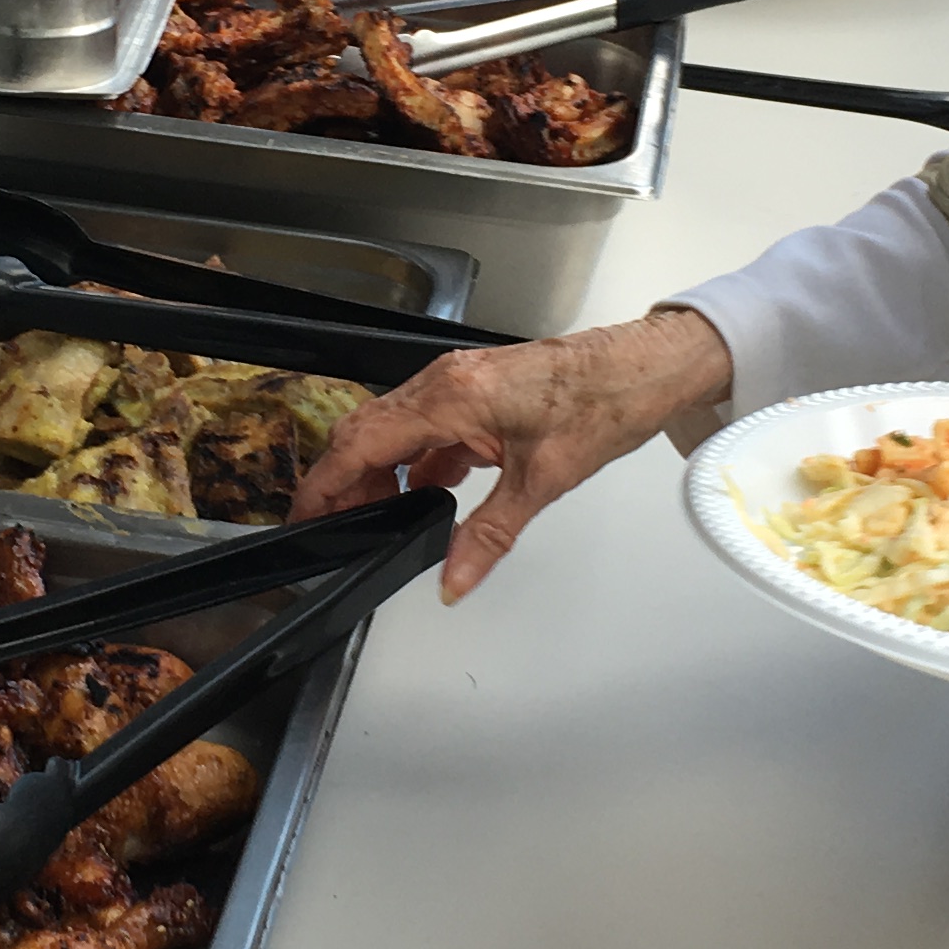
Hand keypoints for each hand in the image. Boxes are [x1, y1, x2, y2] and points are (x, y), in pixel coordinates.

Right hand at [289, 307, 734, 599]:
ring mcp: (460, 383)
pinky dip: (418, 461)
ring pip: (395, 430)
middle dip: (345, 483)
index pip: (363, 442)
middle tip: (335, 529)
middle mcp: (446, 382)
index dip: (326, 484)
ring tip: (380, 518)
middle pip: (368, 433)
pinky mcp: (478, 391)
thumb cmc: (602, 403)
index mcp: (451, 397)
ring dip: (381, 473)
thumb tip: (454, 580)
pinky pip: (428, 427)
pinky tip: (431, 492)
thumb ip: (488, 536)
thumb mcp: (542, 481)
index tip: (305, 516)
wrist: (643, 368)